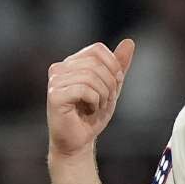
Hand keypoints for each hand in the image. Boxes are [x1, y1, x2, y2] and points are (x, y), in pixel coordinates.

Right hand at [46, 39, 135, 158]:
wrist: (79, 141)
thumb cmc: (92, 115)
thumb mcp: (111, 88)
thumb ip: (118, 66)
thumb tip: (129, 42)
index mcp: (71, 63)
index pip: (97, 49)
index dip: (112, 66)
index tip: (114, 85)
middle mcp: (59, 68)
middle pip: (95, 63)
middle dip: (109, 83)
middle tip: (105, 100)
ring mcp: (55, 81)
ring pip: (91, 76)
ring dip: (103, 95)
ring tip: (97, 107)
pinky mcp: (54, 95)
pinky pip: (84, 89)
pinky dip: (95, 101)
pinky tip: (89, 110)